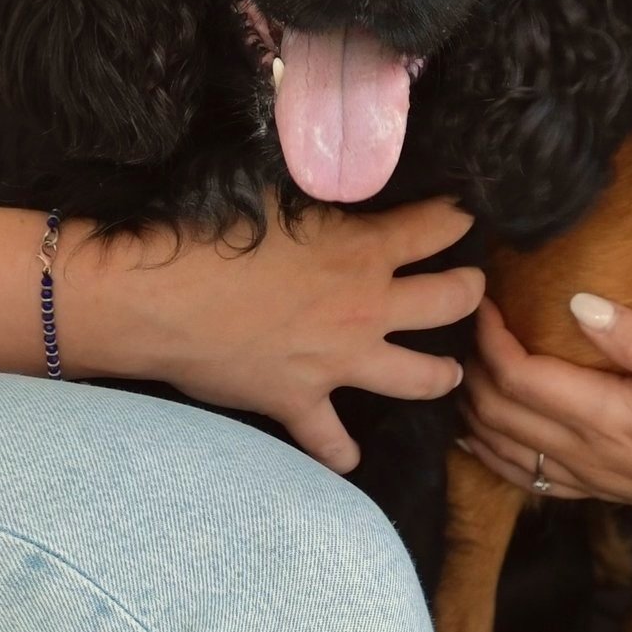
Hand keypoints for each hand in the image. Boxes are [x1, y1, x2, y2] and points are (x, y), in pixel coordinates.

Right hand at [72, 197, 484, 472]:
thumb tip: (332, 172)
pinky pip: (332, 440)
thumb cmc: (211, 236)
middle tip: (471, 287)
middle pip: (449, 302)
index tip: (464, 214)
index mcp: (363, 250)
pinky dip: (340, 453)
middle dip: (470, 291)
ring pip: (419, 377)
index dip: (457, 218)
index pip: (436, 228)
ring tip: (450, 373)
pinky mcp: (301, 401)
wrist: (161, 299)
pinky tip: (350, 459)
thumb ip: (319, 198)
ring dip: (440, 375)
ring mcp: (339, 363)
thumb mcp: (275, 197)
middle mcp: (366, 309)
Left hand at [461, 293, 631, 546]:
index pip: (516, 377)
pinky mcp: (610, 491)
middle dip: (471, 366)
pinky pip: (532, 479)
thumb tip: (577, 302)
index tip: (484, 296)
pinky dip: (497, 453)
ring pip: (505, 450)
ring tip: (465, 367)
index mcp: (609, 418)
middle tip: (467, 321)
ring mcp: (598, 479)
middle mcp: (591, 455)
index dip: (488, 336)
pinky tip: (486, 436)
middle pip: (497, 413)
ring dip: (474, 409)